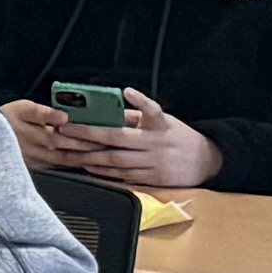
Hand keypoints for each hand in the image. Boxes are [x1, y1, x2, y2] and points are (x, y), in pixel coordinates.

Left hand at [14, 88, 215, 188]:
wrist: (207, 162)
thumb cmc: (179, 137)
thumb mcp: (164, 121)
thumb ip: (137, 115)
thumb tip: (110, 106)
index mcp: (159, 126)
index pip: (148, 111)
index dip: (138, 101)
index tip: (126, 92)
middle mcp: (155, 145)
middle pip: (117, 140)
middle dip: (87, 135)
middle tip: (64, 131)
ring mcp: (154, 164)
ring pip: (116, 162)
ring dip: (89, 157)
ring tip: (67, 151)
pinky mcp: (153, 180)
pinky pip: (123, 176)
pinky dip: (103, 171)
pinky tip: (87, 166)